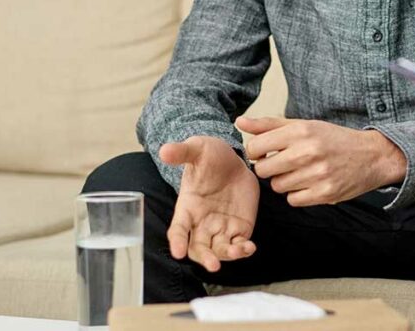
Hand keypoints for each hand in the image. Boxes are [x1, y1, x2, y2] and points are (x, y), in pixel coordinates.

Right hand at [158, 136, 259, 272]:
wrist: (233, 160)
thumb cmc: (210, 156)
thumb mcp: (197, 149)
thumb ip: (182, 152)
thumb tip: (164, 150)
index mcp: (187, 207)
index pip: (178, 229)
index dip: (177, 241)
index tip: (177, 252)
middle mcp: (201, 222)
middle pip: (198, 248)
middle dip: (205, 258)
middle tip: (213, 265)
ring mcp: (221, 227)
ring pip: (220, 250)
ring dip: (227, 255)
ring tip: (239, 251)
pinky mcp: (239, 228)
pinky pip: (239, 244)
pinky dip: (244, 249)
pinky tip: (250, 247)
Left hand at [236, 117, 406, 206]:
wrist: (372, 156)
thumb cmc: (334, 139)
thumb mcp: (304, 125)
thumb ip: (269, 124)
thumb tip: (239, 121)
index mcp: (301, 131)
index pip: (255, 147)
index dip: (257, 152)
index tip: (267, 152)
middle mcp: (308, 152)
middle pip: (262, 170)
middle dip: (269, 168)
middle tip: (284, 164)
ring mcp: (317, 174)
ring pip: (277, 186)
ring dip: (284, 181)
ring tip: (301, 172)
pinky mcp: (325, 194)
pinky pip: (293, 200)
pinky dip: (298, 194)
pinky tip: (310, 183)